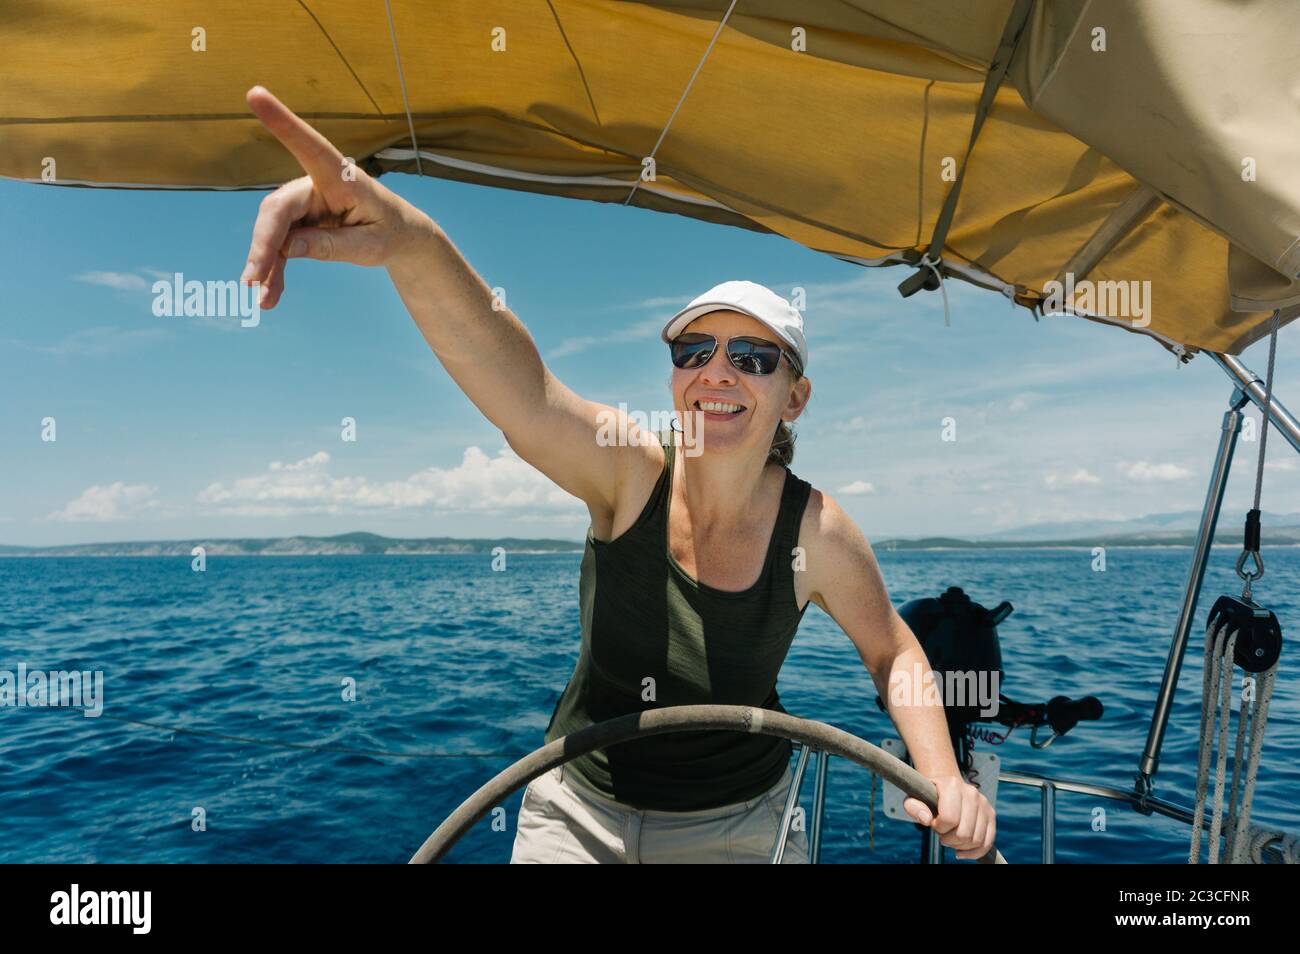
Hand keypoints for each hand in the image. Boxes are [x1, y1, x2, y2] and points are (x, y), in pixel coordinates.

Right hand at [240, 85, 436, 308]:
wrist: (400, 237)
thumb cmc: (390, 233)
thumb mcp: (371, 247)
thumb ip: (334, 246)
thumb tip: (288, 248)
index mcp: (343, 178)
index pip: (309, 146)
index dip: (282, 122)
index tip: (255, 93)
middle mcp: (317, 185)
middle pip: (278, 210)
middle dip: (264, 245)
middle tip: (252, 280)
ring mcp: (305, 204)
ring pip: (274, 232)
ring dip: (266, 265)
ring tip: (261, 300)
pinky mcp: (299, 222)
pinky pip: (281, 246)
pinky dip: (275, 271)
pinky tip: (270, 297)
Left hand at [903, 773, 995, 859]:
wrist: (945, 788)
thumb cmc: (928, 796)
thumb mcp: (914, 799)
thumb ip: (913, 807)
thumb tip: (926, 820)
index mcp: (952, 785)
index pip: (949, 818)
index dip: (939, 827)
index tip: (934, 823)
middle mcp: (972, 793)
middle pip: (964, 833)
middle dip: (949, 839)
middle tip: (941, 833)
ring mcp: (984, 804)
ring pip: (976, 840)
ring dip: (960, 846)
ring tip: (950, 837)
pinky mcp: (991, 815)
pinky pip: (987, 843)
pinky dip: (974, 853)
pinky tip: (961, 851)